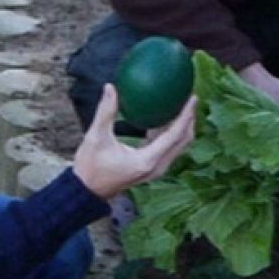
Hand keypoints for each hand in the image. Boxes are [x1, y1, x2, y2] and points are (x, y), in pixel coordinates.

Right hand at [72, 85, 196, 200]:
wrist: (86, 191)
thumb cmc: (90, 166)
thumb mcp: (96, 137)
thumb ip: (105, 112)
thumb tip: (111, 87)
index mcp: (147, 160)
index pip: (175, 135)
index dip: (186, 115)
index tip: (192, 98)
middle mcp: (156, 167)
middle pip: (183, 141)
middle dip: (190, 119)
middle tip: (190, 98)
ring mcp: (155, 169)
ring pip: (178, 145)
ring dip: (182, 126)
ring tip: (182, 104)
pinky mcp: (151, 167)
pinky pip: (168, 147)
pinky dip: (170, 132)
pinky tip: (164, 116)